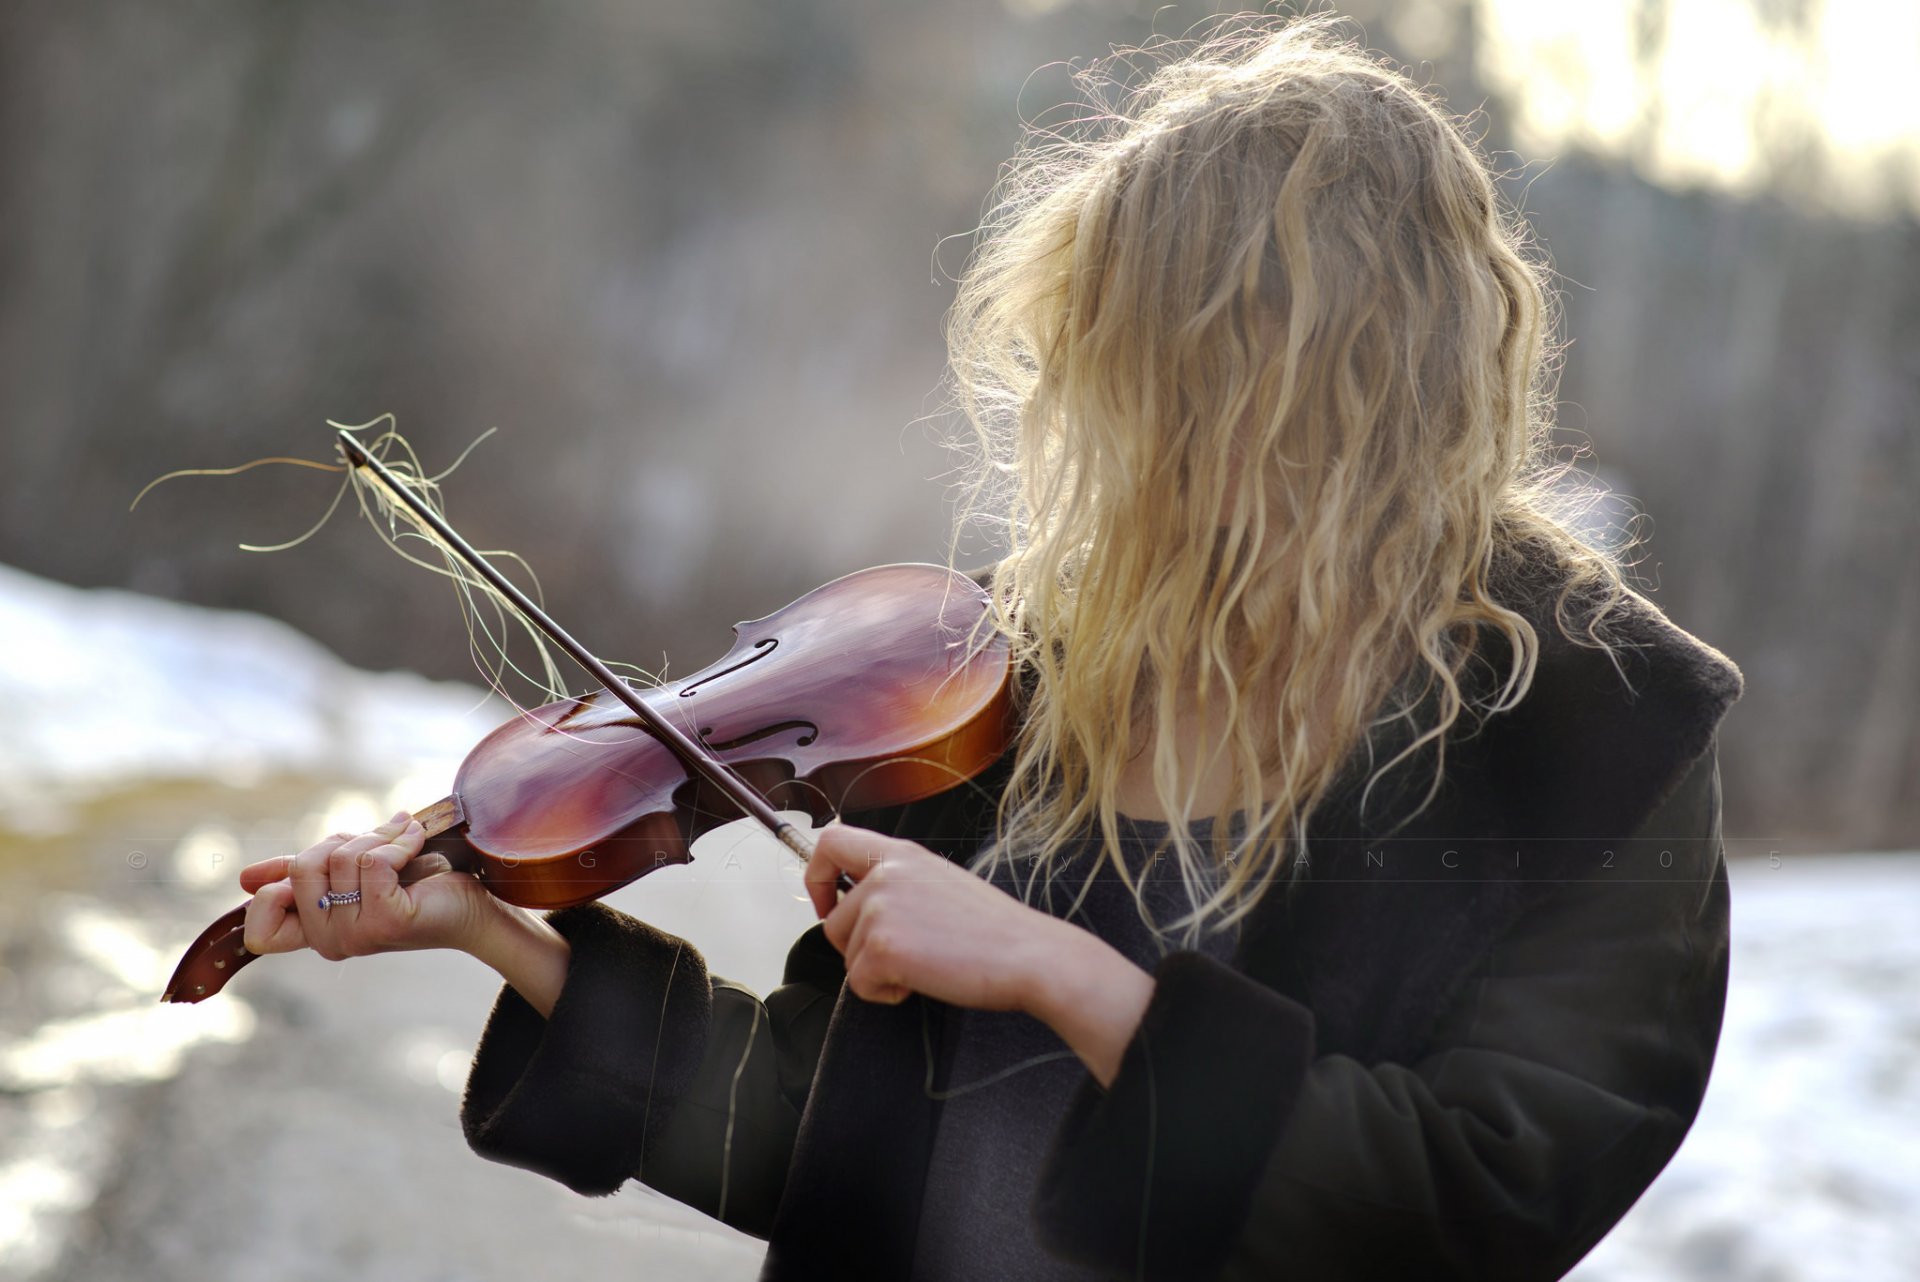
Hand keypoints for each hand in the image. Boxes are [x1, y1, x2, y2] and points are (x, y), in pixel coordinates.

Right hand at [239, 810, 498, 960]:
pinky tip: (417, 842)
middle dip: (342, 842)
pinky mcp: (387, 920)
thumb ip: (300, 874)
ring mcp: (357, 935)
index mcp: (314, 933)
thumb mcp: (347, 871)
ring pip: (341, 858)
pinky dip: (399, 842)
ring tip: (404, 841)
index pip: (258, 931)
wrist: (471, 904)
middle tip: (377, 844)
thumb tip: (243, 878)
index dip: (274, 893)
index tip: (316, 872)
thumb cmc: (411, 884)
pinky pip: (373, 861)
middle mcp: (330, 943)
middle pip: (302, 868)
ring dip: (378, 837)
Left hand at [804, 822, 1156, 1084]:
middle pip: (832, 920)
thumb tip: (860, 900)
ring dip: (877, 971)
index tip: (830, 903)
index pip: (829, 842)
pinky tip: (922, 980)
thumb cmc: (994, 929)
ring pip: (845, 954)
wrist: (1028, 955)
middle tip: (903, 955)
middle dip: (857, 948)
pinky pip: (858, 984)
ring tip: (924, 964)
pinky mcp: (881, 947)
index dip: (818, 877)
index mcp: (900, 854)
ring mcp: (880, 909)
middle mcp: (885, 874)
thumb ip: (898, 881)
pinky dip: (885, 993)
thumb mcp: (940, 882)